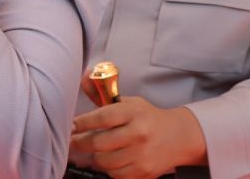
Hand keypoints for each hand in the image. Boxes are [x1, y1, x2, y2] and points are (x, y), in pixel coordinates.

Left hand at [70, 97, 207, 178]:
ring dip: (96, 157)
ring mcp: (142, 155)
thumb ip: (104, 95)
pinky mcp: (144, 172)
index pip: (102, 117)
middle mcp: (139, 134)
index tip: (72, 125)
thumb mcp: (129, 102)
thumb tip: (84, 79)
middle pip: (99, 143)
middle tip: (75, 140)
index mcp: (134, 112)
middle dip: (81, 143)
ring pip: (104, 162)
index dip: (82, 122)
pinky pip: (115, 174)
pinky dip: (109, 168)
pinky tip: (112, 159)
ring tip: (96, 150)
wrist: (178, 137)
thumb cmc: (148, 118)